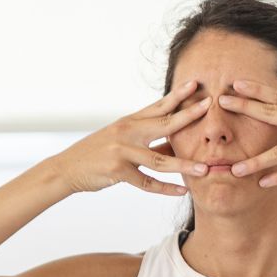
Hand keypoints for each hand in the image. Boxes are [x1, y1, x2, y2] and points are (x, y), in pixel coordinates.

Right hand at [45, 80, 211, 195]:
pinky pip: (146, 182)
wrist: (66, 169)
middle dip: (188, 116)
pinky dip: (165, 189)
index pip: (158, 106)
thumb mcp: (118, 139)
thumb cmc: (95, 154)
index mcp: (128, 122)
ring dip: (184, 165)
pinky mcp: (117, 171)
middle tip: (210, 107)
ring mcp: (122, 151)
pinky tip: (181, 191)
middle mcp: (127, 132)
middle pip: (164, 124)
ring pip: (159, 159)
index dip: (177, 96)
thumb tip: (176, 140)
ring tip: (205, 168)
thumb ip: (144, 137)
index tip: (196, 85)